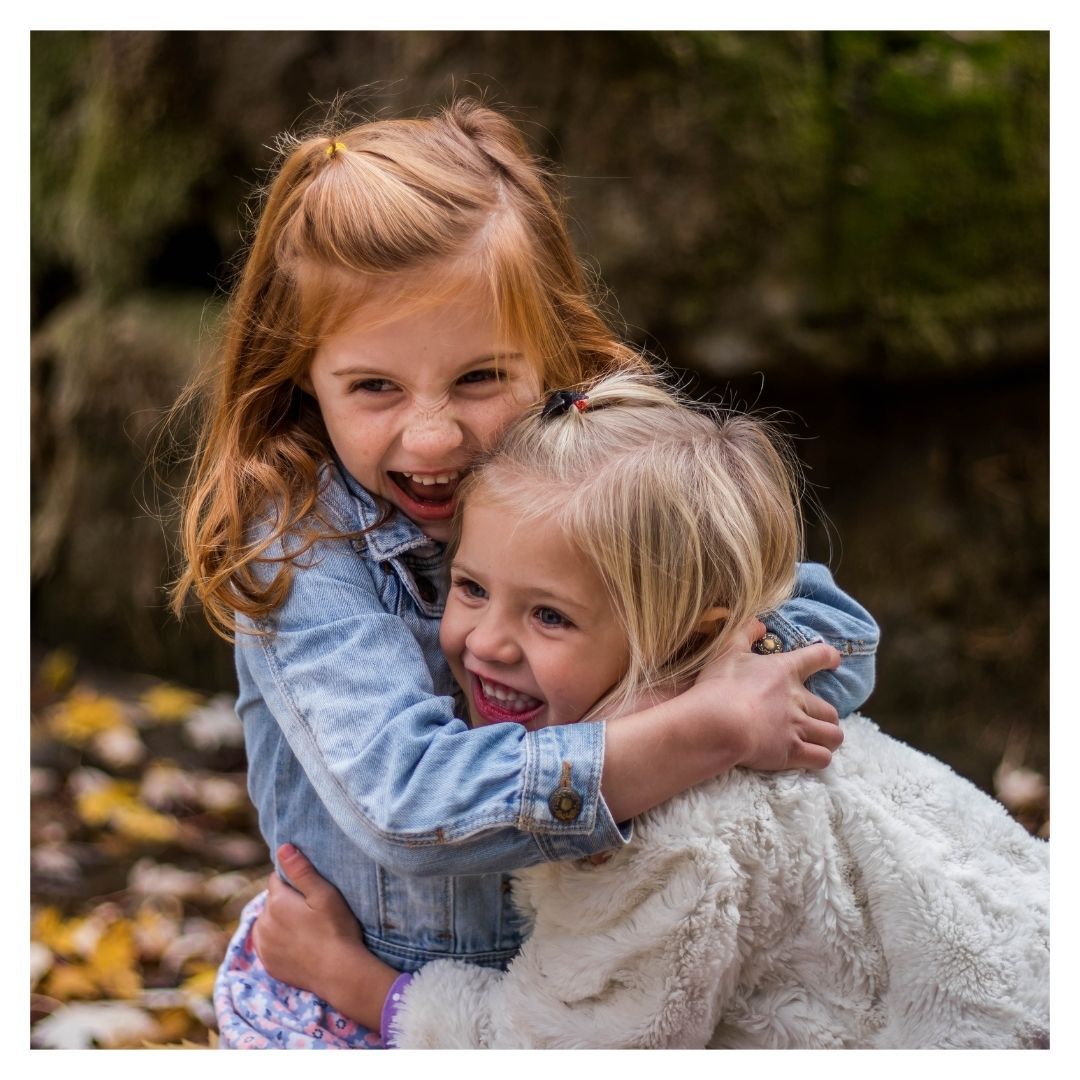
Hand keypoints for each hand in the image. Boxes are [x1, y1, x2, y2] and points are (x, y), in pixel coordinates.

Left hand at [253, 844, 398, 1029]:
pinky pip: (267, 943)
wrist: (339, 973)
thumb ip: (301, 870)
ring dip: (279, 921)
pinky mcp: (267, 963)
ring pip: (267, 922)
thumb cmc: (336, 929)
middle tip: (311, 911)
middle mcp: (263, 922)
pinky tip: (297, 944)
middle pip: (271, 901)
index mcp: (276, 902)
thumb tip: (282, 848)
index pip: (276, 879)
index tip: (310, 891)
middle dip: (286, 901)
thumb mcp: (324, 894)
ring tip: (305, 929)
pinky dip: (277, 940)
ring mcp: (263, 945)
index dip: (293, 881)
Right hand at [693, 618, 842, 771]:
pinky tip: (811, 758)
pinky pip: (822, 758)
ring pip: (833, 736)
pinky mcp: (792, 752)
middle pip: (831, 710)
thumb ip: (745, 633)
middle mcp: (798, 699)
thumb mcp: (727, 651)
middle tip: (816, 719)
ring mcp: (797, 727)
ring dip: (829, 738)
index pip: (817, 657)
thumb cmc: (720, 685)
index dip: (829, 657)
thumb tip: (759, 623)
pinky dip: (820, 758)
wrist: (719, 723)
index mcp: (784, 671)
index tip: (833, 660)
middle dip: (827, 716)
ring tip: (820, 741)